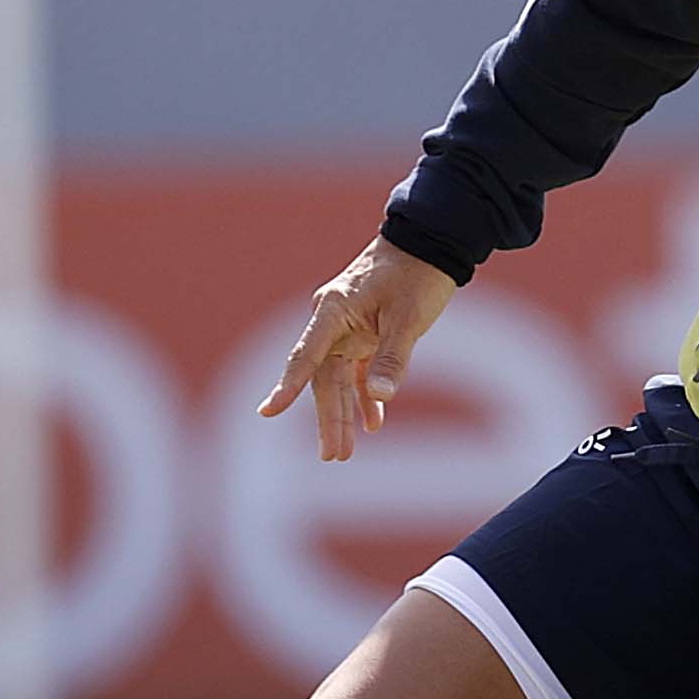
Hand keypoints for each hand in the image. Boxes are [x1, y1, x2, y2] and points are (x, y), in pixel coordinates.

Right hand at [257, 237, 458, 461]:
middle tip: (332, 456)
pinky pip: (358, 371)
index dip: (288, 387)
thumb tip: (381, 398)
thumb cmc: (417, 274)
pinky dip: (365, 396)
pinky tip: (373, 423)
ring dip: (342, 414)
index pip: (306, 356)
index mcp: (334, 311)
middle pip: (322, 378)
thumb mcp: (409, 317)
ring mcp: (348, 329)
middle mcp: (333, 322)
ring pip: (338, 379)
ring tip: (344, 452)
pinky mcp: (366, 333)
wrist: (431, 242)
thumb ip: (394, 357)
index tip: (268, 412)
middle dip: (328, 418)